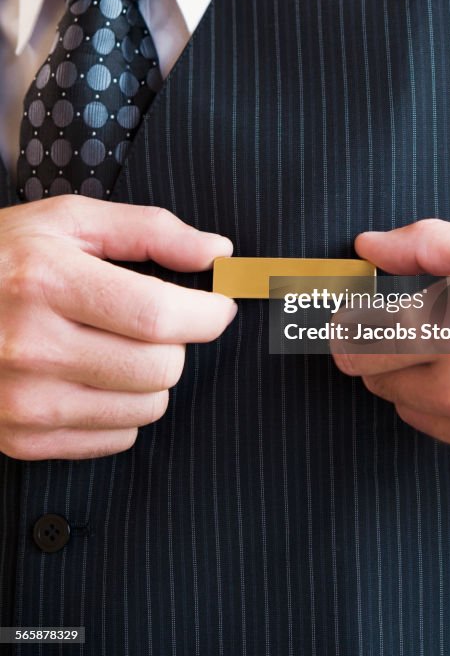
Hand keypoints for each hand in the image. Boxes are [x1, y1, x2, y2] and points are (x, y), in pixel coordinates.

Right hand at [0, 197, 234, 460]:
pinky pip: (115, 439)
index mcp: (45, 280)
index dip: (207, 313)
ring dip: (152, 378)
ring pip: (146, 409)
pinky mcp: (19, 438)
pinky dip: (121, 410)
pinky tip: (93, 376)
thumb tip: (217, 252)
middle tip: (156, 322)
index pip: (158, 315)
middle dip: (177, 342)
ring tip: (118, 346)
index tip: (218, 306)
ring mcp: (22, 400)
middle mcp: (31, 345)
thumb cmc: (2, 257)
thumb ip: (149, 230)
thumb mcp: (68, 221)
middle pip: (160, 368)